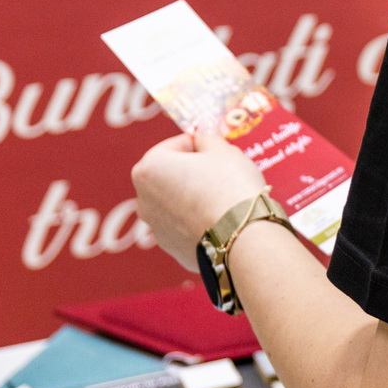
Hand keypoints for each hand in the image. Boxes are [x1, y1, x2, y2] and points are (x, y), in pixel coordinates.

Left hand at [130, 131, 268, 266]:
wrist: (243, 238)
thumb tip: (202, 140)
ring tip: (224, 197)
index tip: (218, 151)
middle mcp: (144, 199)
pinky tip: (221, 219)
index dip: (200, 145)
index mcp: (149, 168)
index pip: (176, 144)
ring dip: (194, 196)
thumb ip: (207, 139)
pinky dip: (199, 220)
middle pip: (171, 174)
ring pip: (177, 201)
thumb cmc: (230, 186)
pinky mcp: (173, 249)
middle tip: (222, 172)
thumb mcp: (223, 149)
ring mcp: (156, 228)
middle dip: (194, 171)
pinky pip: (186, 226)